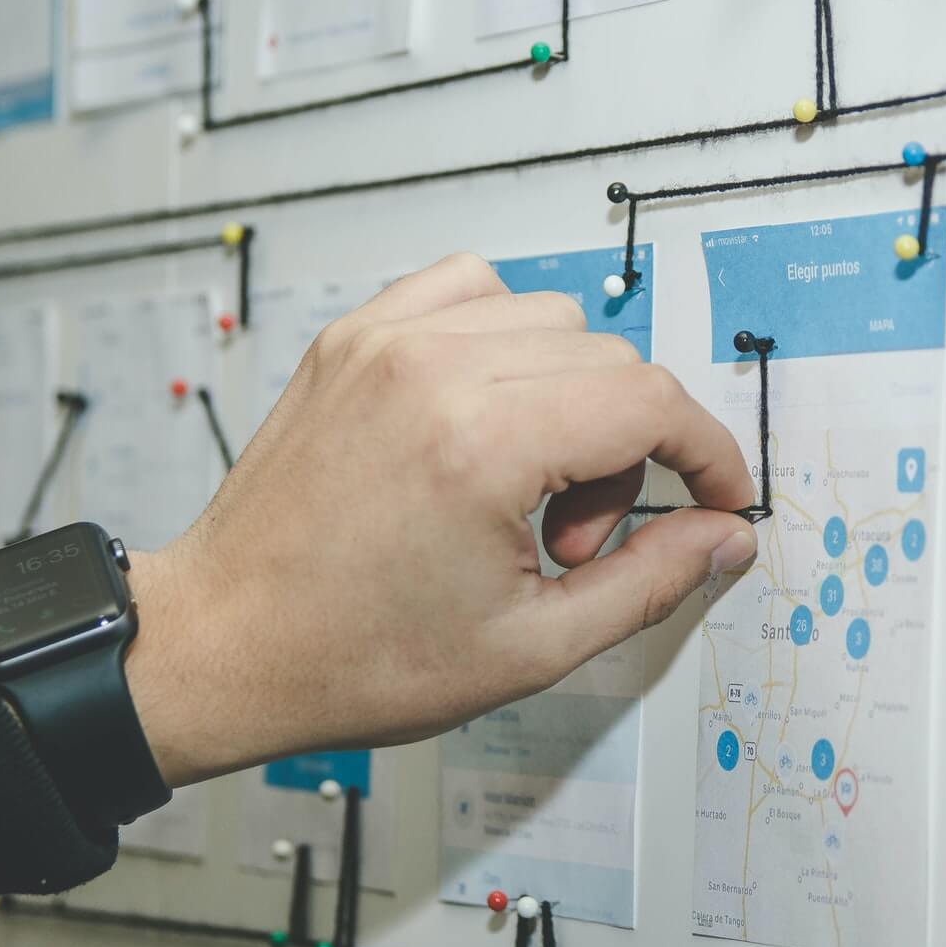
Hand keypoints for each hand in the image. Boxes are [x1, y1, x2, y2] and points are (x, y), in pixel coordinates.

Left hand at [123, 253, 758, 786]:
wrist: (223, 645)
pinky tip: (487, 419)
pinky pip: (470, 289)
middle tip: (574, 542)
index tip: (717, 498)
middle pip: (610, 362)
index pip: (651, 402)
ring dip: (570, 396)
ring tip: (523, 491)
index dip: (708, 454)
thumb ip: (649, 582)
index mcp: (479, 444)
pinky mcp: (352, 338)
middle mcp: (432, 368)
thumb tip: (723, 535)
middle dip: (628, 452)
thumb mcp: (530, 648)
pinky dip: (504, 340)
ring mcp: (384, 341)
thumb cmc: (351, 657)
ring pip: (551, 319)